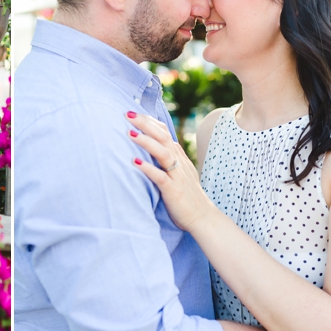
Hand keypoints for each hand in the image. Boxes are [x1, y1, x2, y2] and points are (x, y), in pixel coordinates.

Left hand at [126, 112, 215, 232]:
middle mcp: (178, 163)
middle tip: (127, 114)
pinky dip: (147, 168)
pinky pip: (160, 177)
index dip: (149, 121)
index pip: (164, 133)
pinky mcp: (173, 191)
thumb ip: (171, 158)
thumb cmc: (187, 196)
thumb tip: (161, 145)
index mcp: (178, 157)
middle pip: (163, 137)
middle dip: (145, 124)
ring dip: (146, 142)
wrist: (202, 218)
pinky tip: (134, 161)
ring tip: (129, 133)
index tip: (133, 112)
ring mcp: (176, 176)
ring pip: (163, 153)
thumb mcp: (179, 172)